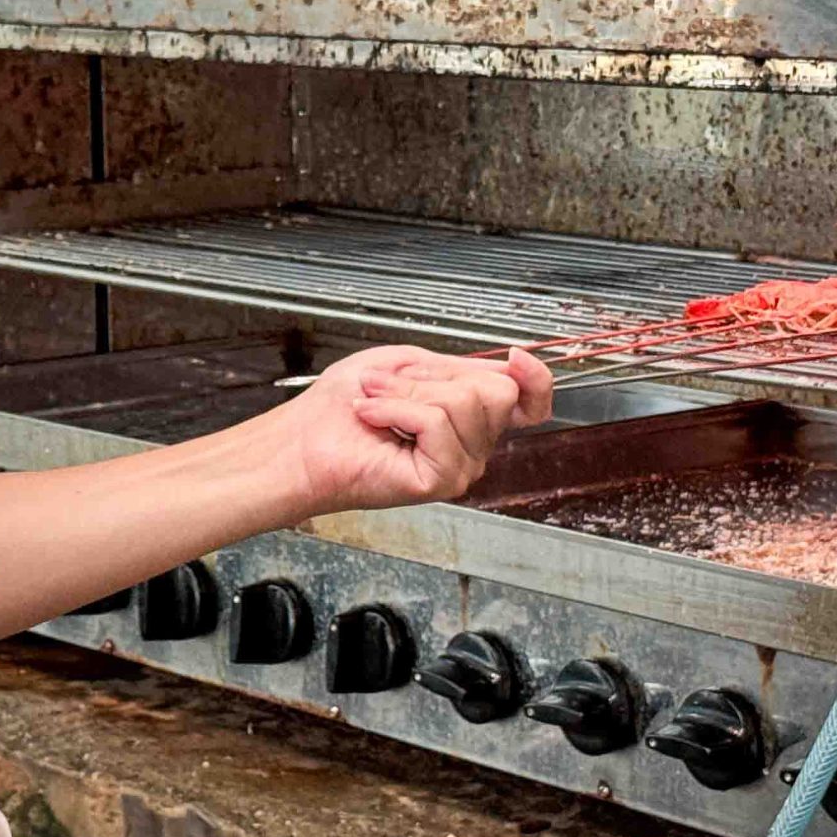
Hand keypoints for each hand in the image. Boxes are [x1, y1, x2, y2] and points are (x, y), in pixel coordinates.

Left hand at [271, 345, 555, 515]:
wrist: (301, 441)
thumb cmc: (341, 407)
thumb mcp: (405, 364)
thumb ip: (458, 365)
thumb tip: (507, 366)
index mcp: (468, 417)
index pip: (530, 401)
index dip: (534, 377)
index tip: (514, 356)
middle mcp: (472, 446)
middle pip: (496, 390)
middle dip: (437, 376)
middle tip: (392, 386)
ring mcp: (460, 466)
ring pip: (465, 403)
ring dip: (408, 391)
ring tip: (375, 402)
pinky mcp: (440, 480)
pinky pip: (437, 424)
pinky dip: (397, 410)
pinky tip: (372, 419)